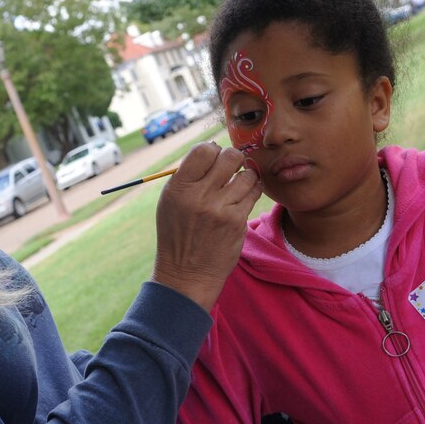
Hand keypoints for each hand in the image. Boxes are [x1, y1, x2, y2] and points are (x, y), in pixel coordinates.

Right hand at [152, 142, 261, 311]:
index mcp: (179, 187)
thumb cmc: (178, 233)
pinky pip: (254, 193)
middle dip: (232, 160)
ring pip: (247, 174)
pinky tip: (243, 197)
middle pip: (229, 157)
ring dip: (245, 176)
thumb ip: (189, 175)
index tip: (214, 159)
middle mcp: (199, 196)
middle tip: (230, 169)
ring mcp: (220, 209)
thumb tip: (214, 149)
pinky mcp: (237, 221)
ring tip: (237, 185)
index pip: (203, 150)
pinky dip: (251, 191)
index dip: (212, 150)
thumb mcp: (170, 201)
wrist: (187, 273)